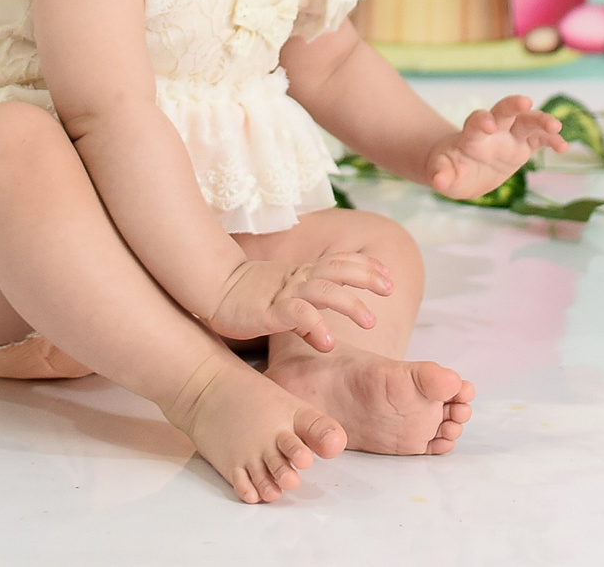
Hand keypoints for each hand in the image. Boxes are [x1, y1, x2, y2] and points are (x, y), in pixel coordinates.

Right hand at [208, 253, 393, 351]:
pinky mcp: (270, 311)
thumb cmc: (249, 297)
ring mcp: (285, 293)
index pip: (341, 261)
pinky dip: (316, 325)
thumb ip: (306, 316)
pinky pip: (298, 315)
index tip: (389, 274)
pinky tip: (329, 342)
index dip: (366, 265)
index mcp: (303, 273)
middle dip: (368, 276)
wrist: (213, 289)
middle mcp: (299, 278)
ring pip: (325, 291)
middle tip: (390, 288)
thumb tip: (327, 338)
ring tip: (371, 320)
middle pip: (340, 269)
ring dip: (350, 304)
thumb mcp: (284, 303)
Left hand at [425, 95, 565, 200]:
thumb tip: (438, 181)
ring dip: (541, 121)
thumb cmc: (449, 167)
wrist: (462, 168)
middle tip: (525, 102)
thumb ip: (441, 175)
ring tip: (556, 127)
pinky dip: (551, 141)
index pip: (476, 122)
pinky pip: (539, 140)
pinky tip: (563, 147)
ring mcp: (510, 137)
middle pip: (504, 111)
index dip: (481, 120)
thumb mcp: (442, 173)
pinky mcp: (523, 147)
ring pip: (527, 122)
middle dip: (513, 105)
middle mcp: (493, 130)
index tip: (488, 125)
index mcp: (471, 135)